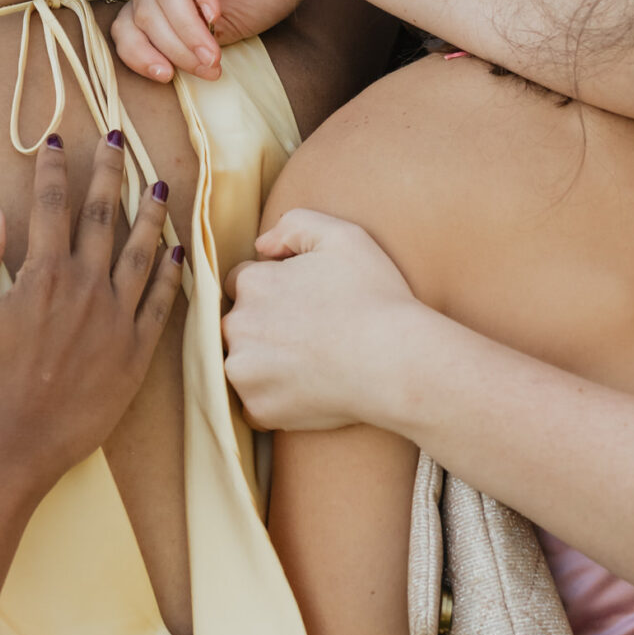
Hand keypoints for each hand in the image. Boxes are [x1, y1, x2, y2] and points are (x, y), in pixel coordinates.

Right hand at [0, 134, 184, 481]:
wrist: (8, 450)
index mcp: (42, 276)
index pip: (53, 205)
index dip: (54, 167)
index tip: (57, 140)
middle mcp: (86, 289)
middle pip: (102, 216)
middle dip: (109, 172)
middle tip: (117, 139)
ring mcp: (117, 320)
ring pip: (143, 252)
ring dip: (150, 213)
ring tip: (158, 184)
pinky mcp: (136, 353)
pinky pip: (161, 303)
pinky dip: (173, 272)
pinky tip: (178, 249)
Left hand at [111, 0, 323, 82]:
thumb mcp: (219, 30)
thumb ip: (188, 42)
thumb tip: (165, 70)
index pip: (127, 20)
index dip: (139, 52)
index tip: (166, 77)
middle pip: (144, 6)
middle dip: (174, 44)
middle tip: (207, 66)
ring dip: (186, 26)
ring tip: (211, 51)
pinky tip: (216, 15)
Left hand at [223, 210, 422, 431]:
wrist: (396, 361)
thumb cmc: (374, 297)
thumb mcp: (342, 236)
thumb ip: (294, 225)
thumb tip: (262, 246)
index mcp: (252, 284)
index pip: (243, 282)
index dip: (274, 289)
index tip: (302, 303)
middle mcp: (237, 326)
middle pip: (239, 324)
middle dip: (264, 327)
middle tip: (308, 335)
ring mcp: (245, 372)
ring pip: (243, 364)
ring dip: (264, 364)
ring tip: (308, 364)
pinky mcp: (259, 409)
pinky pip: (255, 404)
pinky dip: (274, 399)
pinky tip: (306, 390)